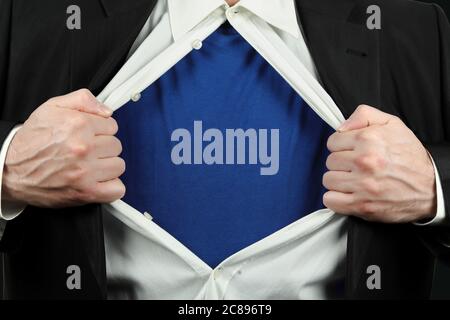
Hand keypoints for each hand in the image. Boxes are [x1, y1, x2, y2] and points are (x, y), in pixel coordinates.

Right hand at [2, 89, 125, 207]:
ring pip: (119, 166)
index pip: (112, 125)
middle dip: (103, 147)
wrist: (10, 170)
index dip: (101, 130)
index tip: (90, 135)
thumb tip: (107, 110)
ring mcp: (86, 172)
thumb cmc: (31, 141)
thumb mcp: (52, 107)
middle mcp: (84, 147)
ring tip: (90, 165)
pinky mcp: (86, 192)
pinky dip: (111, 187)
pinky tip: (97, 181)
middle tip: (86, 151)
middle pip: (116, 146)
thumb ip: (83, 100)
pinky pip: (117, 189)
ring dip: (107, 166)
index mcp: (78, 125)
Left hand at [323, 105, 435, 222]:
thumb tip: (341, 126)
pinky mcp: (361, 205)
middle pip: (330, 161)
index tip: (351, 151)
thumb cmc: (410, 156)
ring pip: (328, 180)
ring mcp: (362, 185)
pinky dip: (336, 199)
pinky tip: (348, 193)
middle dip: (341, 163)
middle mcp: (364, 162)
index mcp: (368, 140)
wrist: (431, 187)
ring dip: (338, 181)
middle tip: (355, 166)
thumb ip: (363, 115)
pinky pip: (330, 200)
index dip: (341, 146)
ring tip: (353, 180)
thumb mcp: (392, 124)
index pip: (332, 142)